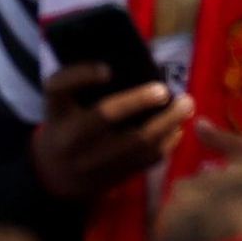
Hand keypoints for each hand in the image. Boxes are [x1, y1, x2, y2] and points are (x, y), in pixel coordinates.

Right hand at [28, 63, 191, 199]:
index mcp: (57, 112)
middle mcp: (70, 137)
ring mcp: (92, 161)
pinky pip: (145, 161)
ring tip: (186, 105)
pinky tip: (177, 129)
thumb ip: (82, 85)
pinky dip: (166, 144)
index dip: (82, 75)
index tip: (107, 70)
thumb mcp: (61, 106)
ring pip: (135, 142)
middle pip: (105, 115)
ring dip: (166, 123)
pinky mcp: (113, 177)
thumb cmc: (65, 126)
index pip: (59, 87)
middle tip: (164, 89)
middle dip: (138, 100)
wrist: (55, 176)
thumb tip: (133, 63)